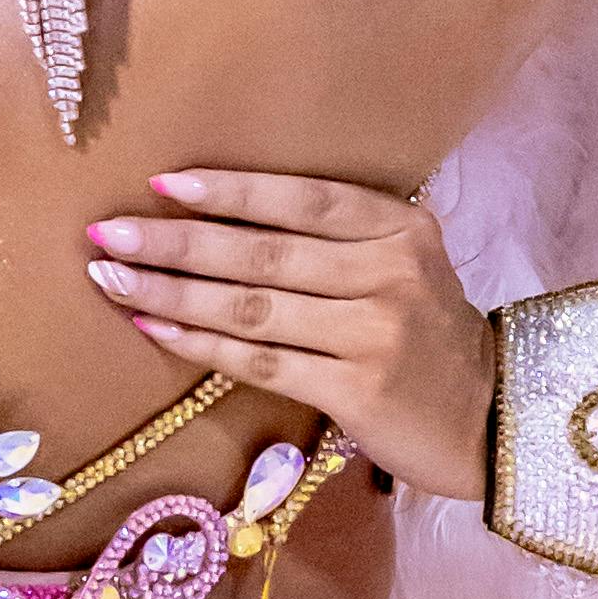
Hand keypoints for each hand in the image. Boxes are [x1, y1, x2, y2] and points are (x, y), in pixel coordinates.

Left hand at [88, 169, 493, 500]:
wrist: (489, 415)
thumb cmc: (427, 332)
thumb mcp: (404, 263)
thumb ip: (341, 236)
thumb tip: (224, 214)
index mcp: (400, 227)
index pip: (301, 198)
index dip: (228, 190)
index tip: (160, 183)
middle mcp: (389, 272)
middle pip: (263, 253)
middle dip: (177, 240)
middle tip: (108, 232)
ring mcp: (373, 333)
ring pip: (252, 307)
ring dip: (173, 291)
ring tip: (112, 277)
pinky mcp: (355, 391)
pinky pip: (260, 361)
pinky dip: (200, 343)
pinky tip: (155, 327)